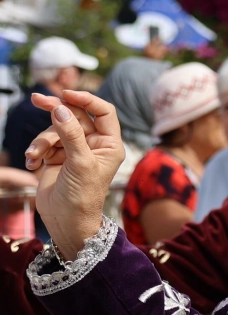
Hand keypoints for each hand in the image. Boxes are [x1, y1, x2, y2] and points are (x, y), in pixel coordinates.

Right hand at [24, 90, 124, 259]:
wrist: (66, 221)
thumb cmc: (82, 196)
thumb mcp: (79, 162)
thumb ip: (71, 134)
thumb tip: (61, 109)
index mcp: (109, 144)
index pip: (103, 112)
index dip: (86, 99)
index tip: (67, 94)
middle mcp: (93, 144)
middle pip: (75, 116)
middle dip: (56, 109)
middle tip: (38, 99)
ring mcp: (74, 150)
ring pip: (55, 130)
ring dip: (42, 141)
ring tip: (35, 156)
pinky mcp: (56, 157)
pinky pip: (43, 144)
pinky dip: (36, 152)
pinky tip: (32, 164)